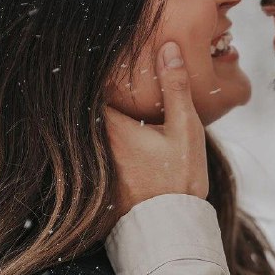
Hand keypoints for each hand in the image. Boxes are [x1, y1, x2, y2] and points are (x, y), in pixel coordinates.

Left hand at [104, 41, 208, 221]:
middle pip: (89, 106)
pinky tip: (116, 127)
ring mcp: (96, 162)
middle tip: (96, 63)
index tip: (96, 51)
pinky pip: (95, 147)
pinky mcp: (100, 177)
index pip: (90, 88)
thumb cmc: (180, 179)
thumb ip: (175, 87)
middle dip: (95, 89)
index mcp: (112, 126)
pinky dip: (100, 134)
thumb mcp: (185, 128)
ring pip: (92, 127)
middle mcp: (97, 143)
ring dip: (99, 112)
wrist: (171, 226)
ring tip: (105, 89)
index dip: (94, 69)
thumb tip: (169, 47)